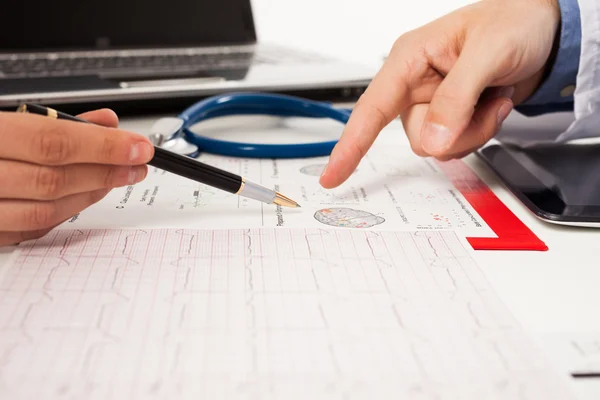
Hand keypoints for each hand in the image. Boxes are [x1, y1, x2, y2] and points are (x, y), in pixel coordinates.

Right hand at [0, 109, 153, 245]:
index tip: (138, 147)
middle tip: (136, 165)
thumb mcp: (6, 120)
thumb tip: (106, 123)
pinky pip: (31, 230)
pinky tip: (84, 198)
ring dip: (90, 195)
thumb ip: (54, 122)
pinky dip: (64, 214)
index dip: (103, 146)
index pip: (53, 142)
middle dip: (106, 171)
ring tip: (116, 179)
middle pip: (55, 179)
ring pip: (46, 210)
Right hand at [320, 0, 559, 187]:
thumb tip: (433, 141)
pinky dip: (482, 131)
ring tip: (494, 97)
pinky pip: (457, 145)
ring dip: (474, 130)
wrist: (546, 32)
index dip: (350, 145)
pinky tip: (494, 103)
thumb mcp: (487, 54)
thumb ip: (456, 98)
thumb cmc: (514, 22)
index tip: (332, 175)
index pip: (371, 109)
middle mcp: (415, 85)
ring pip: (439, 146)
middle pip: (418, 137)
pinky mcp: (451, 117)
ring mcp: (433, 104)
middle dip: (457, 131)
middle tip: (486, 102)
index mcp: (409, 59)